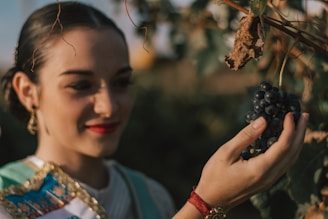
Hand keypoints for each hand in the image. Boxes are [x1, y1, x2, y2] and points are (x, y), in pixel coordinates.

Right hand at [194, 112, 308, 211]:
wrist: (211, 200)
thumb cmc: (214, 176)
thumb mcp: (226, 153)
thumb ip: (246, 137)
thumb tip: (263, 121)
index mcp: (260, 169)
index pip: (283, 146)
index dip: (289, 128)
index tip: (289, 114)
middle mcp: (269, 177)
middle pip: (292, 153)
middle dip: (300, 133)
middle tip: (304, 115)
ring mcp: (269, 181)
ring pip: (290, 160)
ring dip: (297, 142)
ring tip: (299, 126)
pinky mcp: (265, 182)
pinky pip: (284, 164)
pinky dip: (289, 150)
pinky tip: (286, 142)